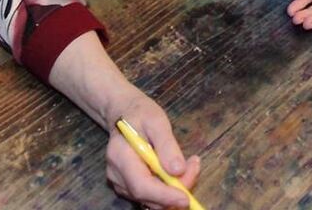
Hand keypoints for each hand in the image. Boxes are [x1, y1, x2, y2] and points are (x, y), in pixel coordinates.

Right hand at [102, 89, 200, 208]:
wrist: (124, 113)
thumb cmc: (141, 113)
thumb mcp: (156, 121)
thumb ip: (167, 145)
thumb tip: (178, 171)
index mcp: (120, 156)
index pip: (141, 185)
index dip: (164, 196)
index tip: (186, 198)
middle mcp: (116, 174)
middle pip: (147, 196)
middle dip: (174, 192)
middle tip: (194, 168)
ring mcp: (120, 183)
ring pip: (151, 199)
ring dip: (174, 190)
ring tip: (190, 165)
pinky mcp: (128, 187)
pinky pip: (150, 196)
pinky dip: (168, 190)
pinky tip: (177, 171)